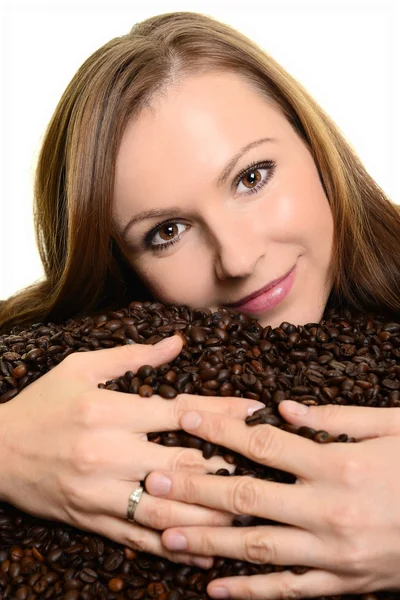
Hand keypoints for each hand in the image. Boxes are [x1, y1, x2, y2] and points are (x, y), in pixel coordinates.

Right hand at [0, 335, 263, 567]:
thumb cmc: (41, 404)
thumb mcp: (80, 367)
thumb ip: (132, 356)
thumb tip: (177, 343)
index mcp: (109, 411)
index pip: (180, 412)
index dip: (222, 412)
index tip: (255, 411)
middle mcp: (108, 453)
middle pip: (182, 463)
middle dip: (228, 464)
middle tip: (266, 465)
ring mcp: (100, 492)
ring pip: (167, 509)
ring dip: (210, 513)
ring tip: (248, 511)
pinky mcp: (91, 519)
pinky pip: (139, 538)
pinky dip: (173, 545)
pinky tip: (203, 550)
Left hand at [145, 402, 399, 597]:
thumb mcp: (392, 426)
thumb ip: (337, 416)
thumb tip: (284, 410)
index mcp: (339, 465)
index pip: (263, 445)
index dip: (220, 428)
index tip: (185, 416)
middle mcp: (329, 511)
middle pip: (246, 496)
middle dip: (195, 487)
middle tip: (152, 480)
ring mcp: (334, 553)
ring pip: (257, 548)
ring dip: (208, 542)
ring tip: (165, 535)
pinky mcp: (344, 584)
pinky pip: (289, 591)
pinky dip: (249, 594)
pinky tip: (214, 590)